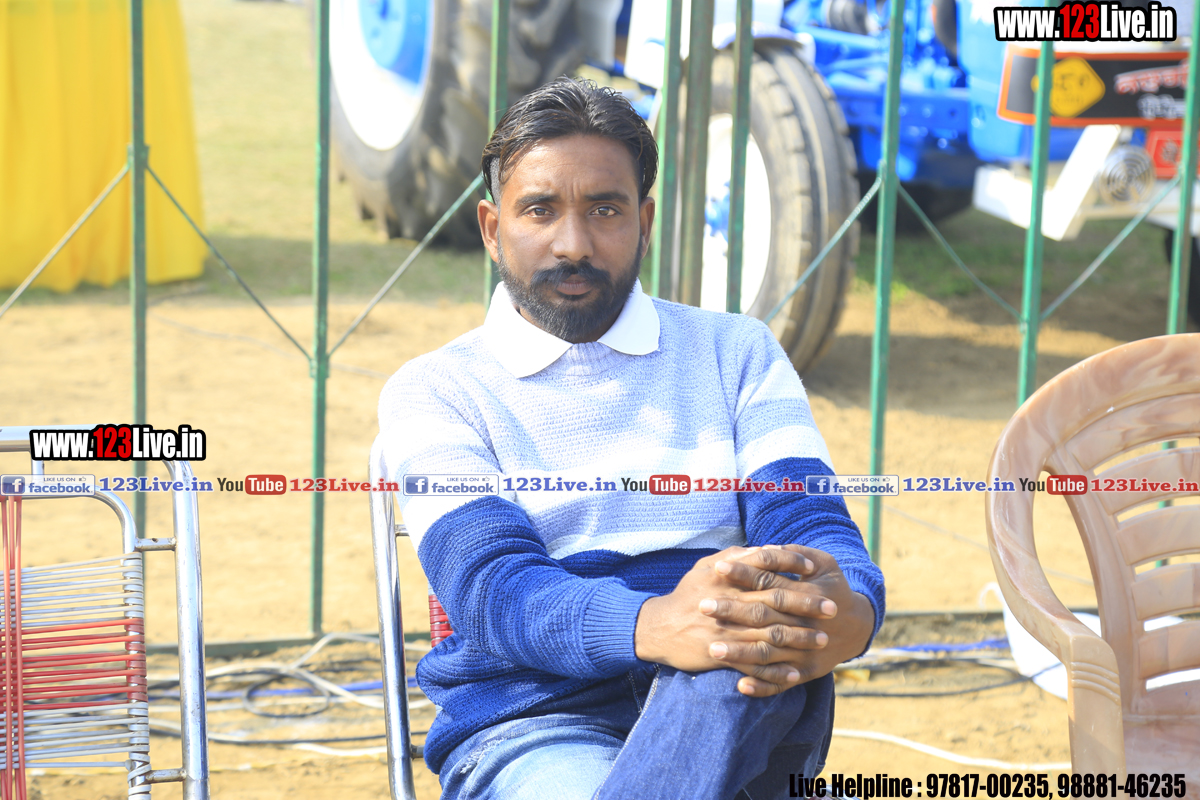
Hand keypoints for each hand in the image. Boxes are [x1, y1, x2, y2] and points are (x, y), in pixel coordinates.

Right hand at [633, 546, 829, 693]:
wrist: (659, 628)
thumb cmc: (688, 593)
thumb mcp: (706, 567)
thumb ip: (737, 557)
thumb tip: (767, 549)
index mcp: (725, 577)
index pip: (764, 567)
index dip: (790, 566)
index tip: (814, 570)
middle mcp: (727, 603)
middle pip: (773, 602)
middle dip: (805, 605)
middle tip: (832, 609)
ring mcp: (725, 631)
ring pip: (768, 635)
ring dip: (798, 639)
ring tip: (822, 641)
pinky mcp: (720, 656)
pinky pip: (753, 666)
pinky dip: (775, 672)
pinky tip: (795, 674)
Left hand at [701, 544, 875, 696]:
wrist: (859, 626)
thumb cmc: (834, 588)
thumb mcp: (825, 563)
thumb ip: (796, 554)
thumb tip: (763, 548)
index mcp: (809, 594)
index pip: (770, 582)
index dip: (744, 574)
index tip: (718, 568)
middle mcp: (806, 624)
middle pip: (764, 617)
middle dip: (733, 612)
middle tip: (702, 606)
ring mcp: (806, 652)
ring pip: (769, 653)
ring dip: (740, 653)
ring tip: (712, 649)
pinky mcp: (806, 672)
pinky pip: (782, 682)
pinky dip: (762, 686)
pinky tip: (740, 685)